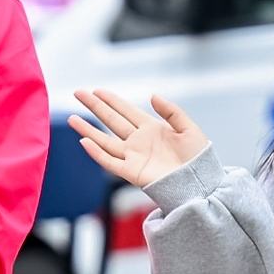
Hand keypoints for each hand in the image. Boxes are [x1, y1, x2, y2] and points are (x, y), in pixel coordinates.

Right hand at [70, 87, 209, 188]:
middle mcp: (138, 141)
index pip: (126, 110)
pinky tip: (85, 142)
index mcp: (152, 128)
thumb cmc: (198, 158)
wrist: (200, 183)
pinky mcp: (132, 172)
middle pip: (111, 121)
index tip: (96, 90)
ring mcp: (133, 156)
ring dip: (88, 130)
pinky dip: (97, 153)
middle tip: (78, 93)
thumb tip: (152, 95)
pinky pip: (110, 162)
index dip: (112, 100)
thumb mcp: (189, 129)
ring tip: (72, 118)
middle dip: (94, 107)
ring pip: (105, 140)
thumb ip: (171, 111)